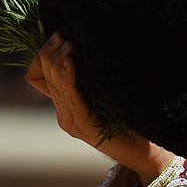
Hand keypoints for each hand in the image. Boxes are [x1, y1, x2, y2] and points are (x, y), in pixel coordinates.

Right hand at [26, 33, 173, 182]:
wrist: (148, 153)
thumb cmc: (135, 121)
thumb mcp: (111, 92)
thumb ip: (96, 77)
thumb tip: (91, 45)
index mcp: (67, 105)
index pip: (38, 75)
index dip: (44, 55)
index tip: (58, 36)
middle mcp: (64, 114)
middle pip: (43, 75)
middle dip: (50, 52)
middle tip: (61, 34)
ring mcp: (71, 121)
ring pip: (53, 83)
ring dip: (58, 60)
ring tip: (67, 43)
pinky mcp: (83, 126)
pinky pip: (69, 96)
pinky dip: (67, 76)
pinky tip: (71, 61)